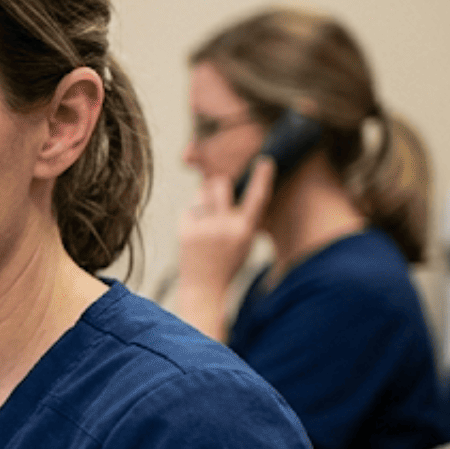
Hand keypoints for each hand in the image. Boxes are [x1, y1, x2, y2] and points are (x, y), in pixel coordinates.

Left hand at [171, 158, 274, 340]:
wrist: (204, 287)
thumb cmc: (227, 262)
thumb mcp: (245, 242)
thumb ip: (244, 218)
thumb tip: (234, 187)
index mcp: (245, 229)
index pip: (257, 197)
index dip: (262, 178)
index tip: (264, 161)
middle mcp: (225, 226)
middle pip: (220, 184)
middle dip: (219, 181)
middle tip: (218, 186)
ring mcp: (204, 228)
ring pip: (201, 193)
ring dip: (205, 198)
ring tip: (208, 217)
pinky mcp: (185, 230)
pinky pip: (189, 210)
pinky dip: (193, 216)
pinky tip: (196, 232)